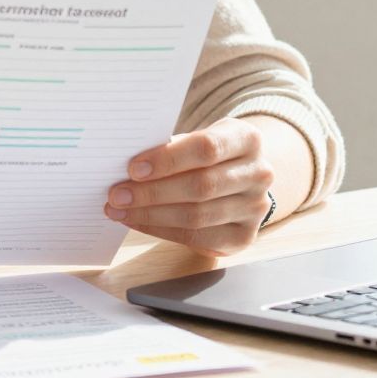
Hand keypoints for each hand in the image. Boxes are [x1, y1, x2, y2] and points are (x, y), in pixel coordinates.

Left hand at [106, 120, 275, 254]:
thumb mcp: (199, 139)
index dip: (168, 159)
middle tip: (117, 194)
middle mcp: (258, 173)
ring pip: (197, 216)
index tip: (133, 168)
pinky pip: (198, 238)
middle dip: (152, 192)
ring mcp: (255, 208)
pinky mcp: (244, 236)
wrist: (244, 178)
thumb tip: (128, 168)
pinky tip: (139, 222)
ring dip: (152, 215)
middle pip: (201, 186)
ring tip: (121, 210)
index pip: (207, 148)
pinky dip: (162, 231)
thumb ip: (172, 148)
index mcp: (248, 139)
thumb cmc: (211, 155)